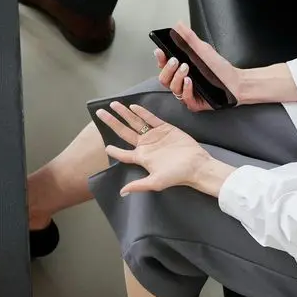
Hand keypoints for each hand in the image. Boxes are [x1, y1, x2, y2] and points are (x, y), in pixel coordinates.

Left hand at [97, 103, 229, 196]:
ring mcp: (154, 135)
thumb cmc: (176, 175)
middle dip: (112, 122)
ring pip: (135, 122)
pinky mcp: (165, 128)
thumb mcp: (155, 182)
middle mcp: (146, 145)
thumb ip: (138, 185)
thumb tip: (122, 192)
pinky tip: (133, 107)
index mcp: (142, 158)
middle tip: (100, 113)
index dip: (114, 150)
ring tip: (113, 104)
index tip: (105, 147)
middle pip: (124, 132)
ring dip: (124, 113)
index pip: (123, 154)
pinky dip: (142, 112)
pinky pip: (151, 118)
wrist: (197, 165)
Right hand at [153, 21, 243, 113]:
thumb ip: (189, 38)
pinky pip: (185, 98)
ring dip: (177, 77)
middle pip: (163, 78)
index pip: (163, 65)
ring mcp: (186, 93)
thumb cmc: (219, 68)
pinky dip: (186, 89)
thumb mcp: (203, 50)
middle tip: (175, 60)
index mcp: (180, 70)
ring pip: (173, 88)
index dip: (160, 59)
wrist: (236, 81)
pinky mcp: (194, 103)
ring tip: (186, 68)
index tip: (160, 51)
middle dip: (167, 69)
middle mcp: (181, 82)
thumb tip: (178, 25)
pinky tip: (190, 81)